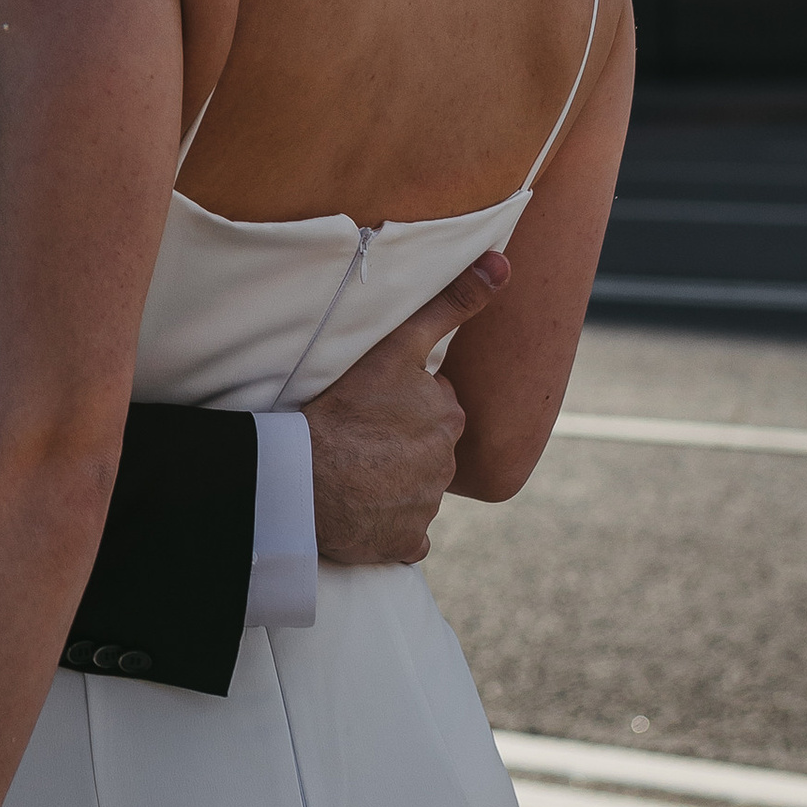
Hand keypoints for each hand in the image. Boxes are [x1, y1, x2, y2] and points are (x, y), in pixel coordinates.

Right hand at [305, 251, 507, 565]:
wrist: (304, 479)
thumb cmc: (346, 407)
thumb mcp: (398, 345)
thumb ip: (450, 304)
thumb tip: (502, 263)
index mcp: (448, 417)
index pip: (431, 404)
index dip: (400, 400)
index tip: (371, 402)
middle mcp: (447, 466)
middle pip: (424, 446)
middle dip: (399, 441)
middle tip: (358, 432)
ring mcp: (426, 509)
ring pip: (413, 488)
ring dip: (390, 480)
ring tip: (351, 467)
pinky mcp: (404, 544)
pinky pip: (402, 533)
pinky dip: (386, 523)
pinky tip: (360, 509)